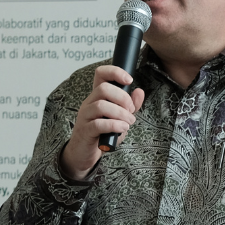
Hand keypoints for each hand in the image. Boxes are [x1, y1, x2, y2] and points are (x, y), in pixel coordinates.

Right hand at [60, 65, 145, 180]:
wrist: (86, 152)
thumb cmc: (104, 132)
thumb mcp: (121, 117)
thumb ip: (131, 105)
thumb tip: (139, 91)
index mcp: (98, 96)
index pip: (100, 74)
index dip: (115, 72)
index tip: (129, 80)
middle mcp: (89, 103)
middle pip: (103, 88)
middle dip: (123, 98)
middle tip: (131, 111)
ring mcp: (85, 116)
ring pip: (101, 106)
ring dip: (120, 114)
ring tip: (128, 123)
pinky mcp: (85, 131)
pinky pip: (98, 124)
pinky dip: (114, 125)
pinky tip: (123, 129)